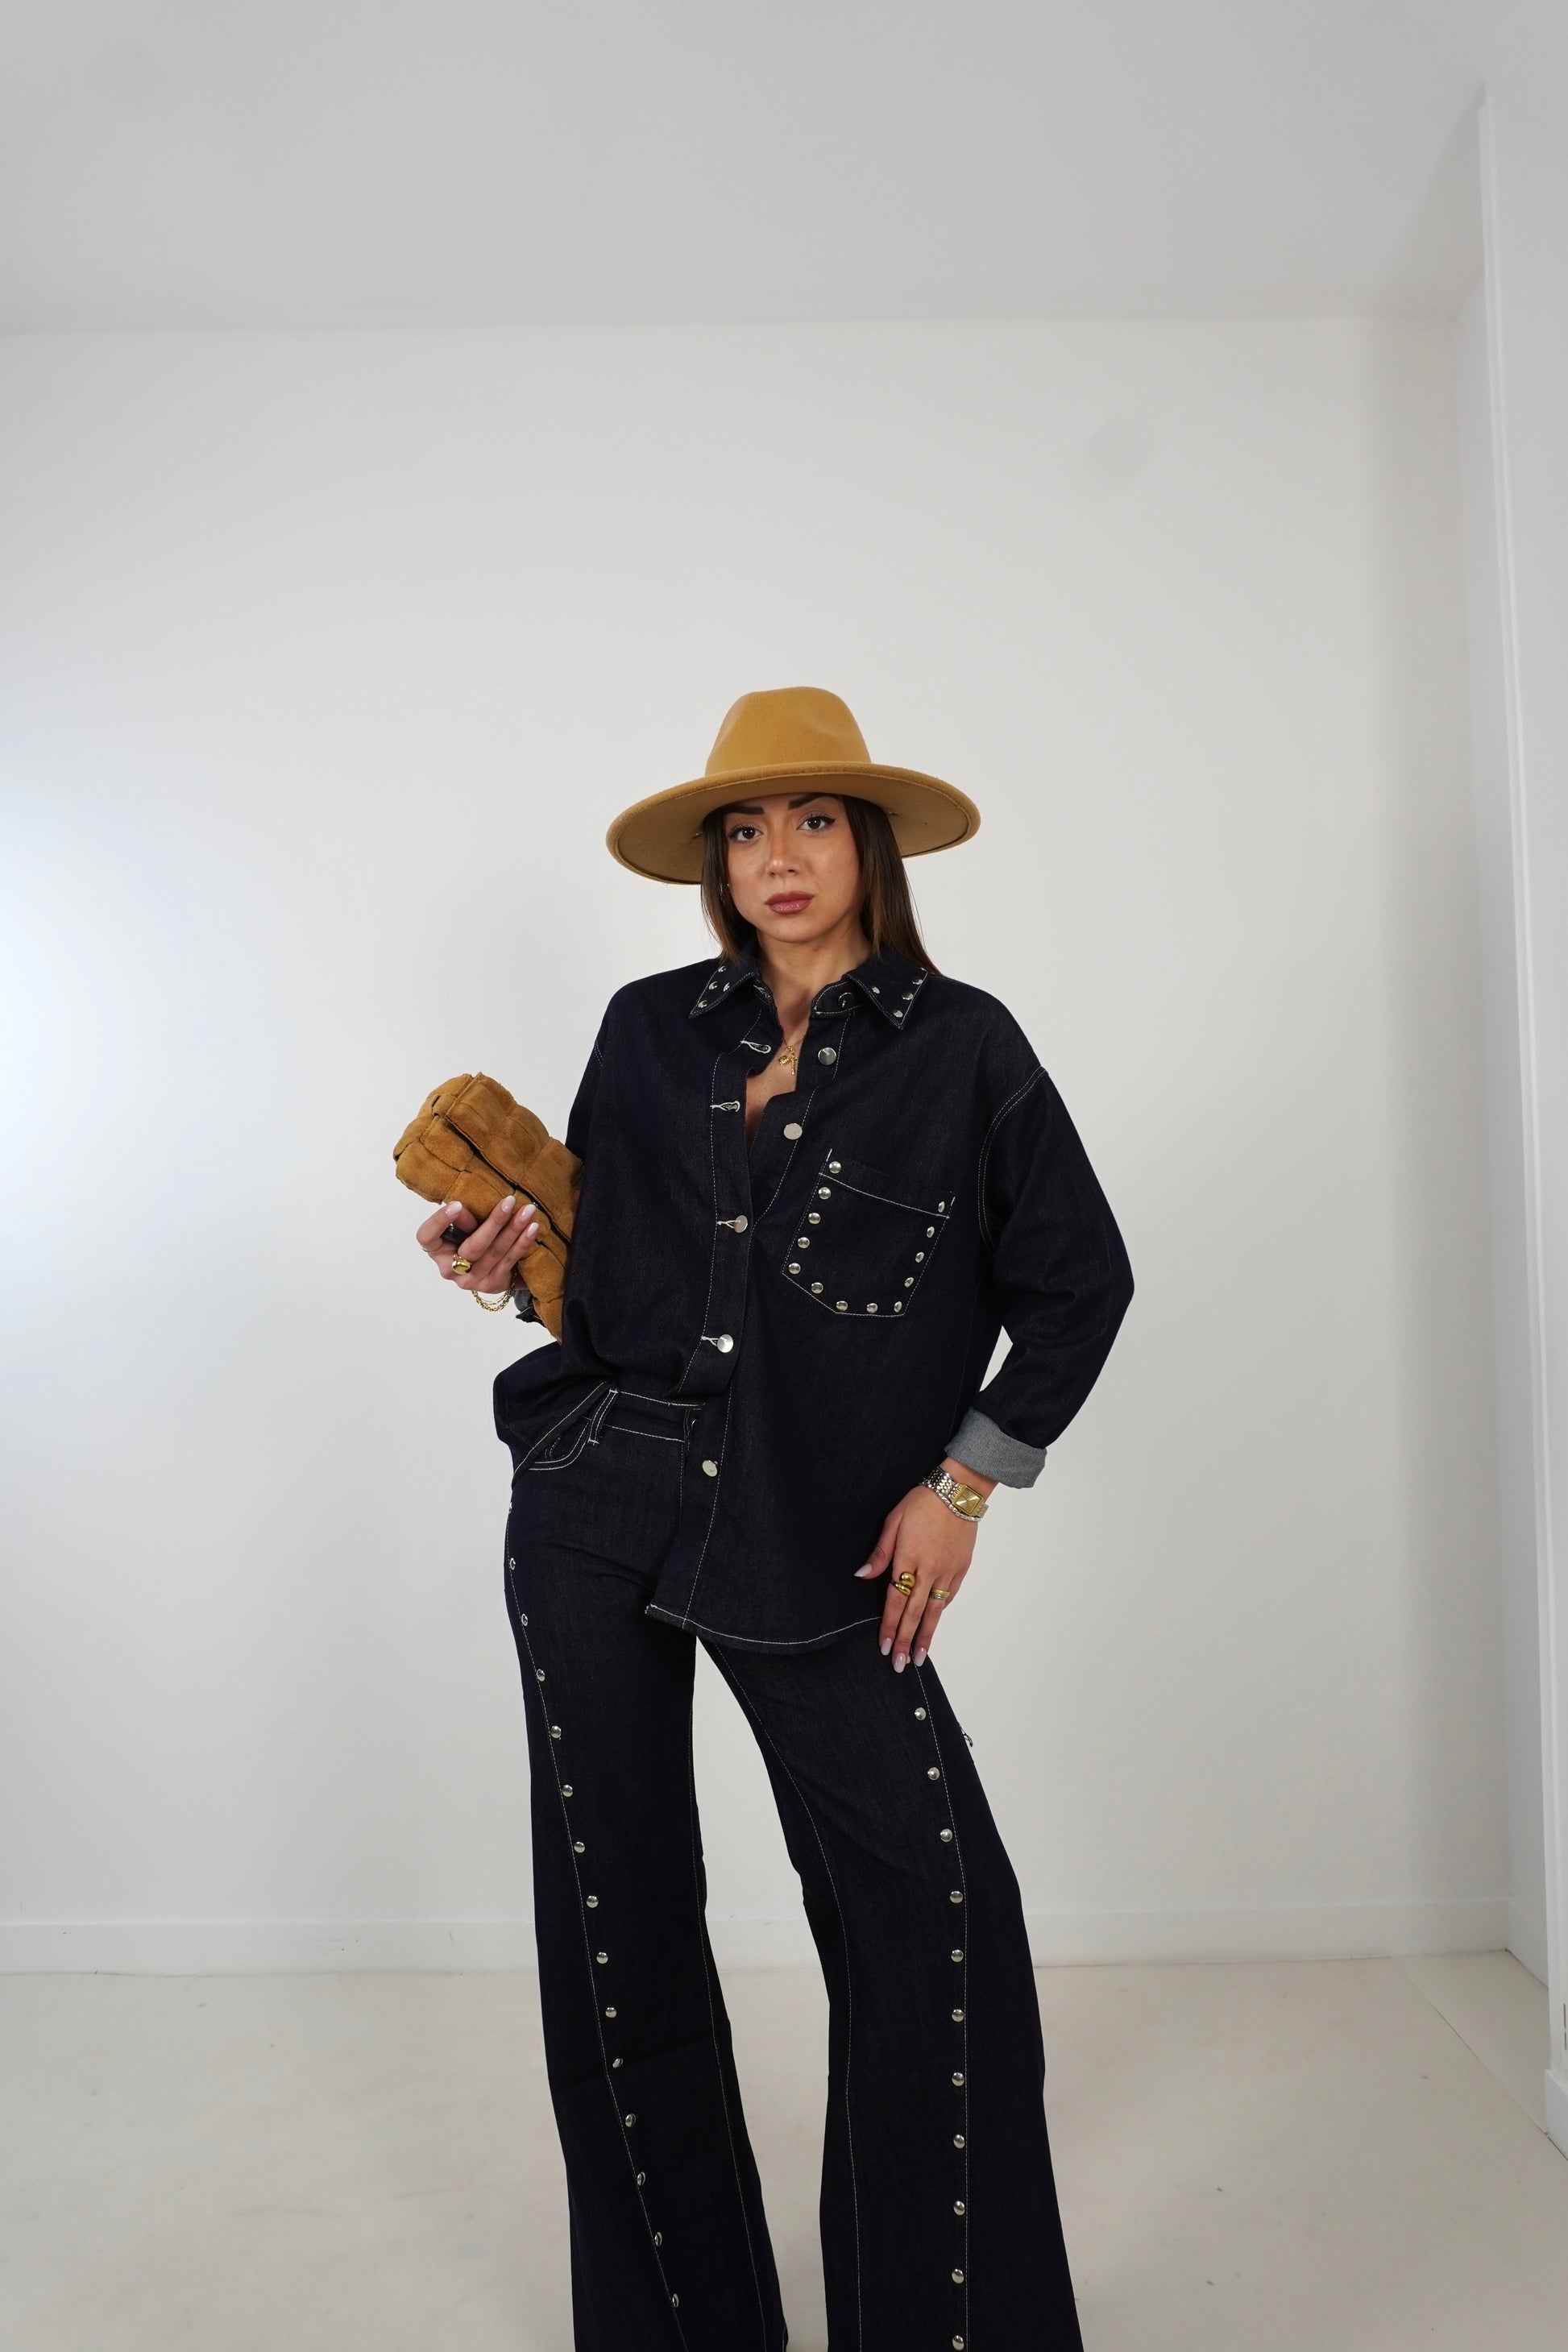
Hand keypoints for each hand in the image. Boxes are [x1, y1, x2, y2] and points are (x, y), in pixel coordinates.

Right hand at [416, 1194, 539, 1294]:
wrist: (490, 1268)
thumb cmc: (471, 1238)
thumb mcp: (463, 1227)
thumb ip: (463, 1219)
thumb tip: (466, 1206)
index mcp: (436, 1250)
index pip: (427, 1237)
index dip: (439, 1221)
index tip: (456, 1204)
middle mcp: (449, 1269)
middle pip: (472, 1247)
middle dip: (494, 1222)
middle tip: (510, 1201)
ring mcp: (470, 1280)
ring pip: (494, 1253)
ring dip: (514, 1230)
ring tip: (527, 1211)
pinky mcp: (491, 1284)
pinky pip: (508, 1261)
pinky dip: (522, 1243)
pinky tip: (532, 1228)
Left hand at [855, 1463, 992, 1670]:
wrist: (959, 1492)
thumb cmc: (922, 1503)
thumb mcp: (894, 1521)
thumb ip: (880, 1553)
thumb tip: (863, 1575)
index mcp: (909, 1558)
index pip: (896, 1600)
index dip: (889, 1625)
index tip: (884, 1646)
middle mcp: (930, 1570)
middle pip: (915, 1612)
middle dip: (905, 1640)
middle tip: (899, 1664)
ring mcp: (948, 1571)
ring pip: (935, 1611)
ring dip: (925, 1635)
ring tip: (918, 1657)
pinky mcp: (961, 1569)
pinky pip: (948, 1597)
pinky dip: (939, 1613)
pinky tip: (932, 1626)